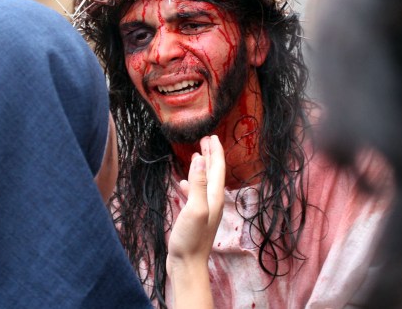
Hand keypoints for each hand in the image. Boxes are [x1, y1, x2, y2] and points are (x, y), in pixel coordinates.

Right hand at [167, 135, 224, 272]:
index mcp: (215, 197)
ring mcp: (204, 209)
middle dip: (211, 155)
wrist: (187, 265)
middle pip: (213, 173)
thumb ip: (198, 185)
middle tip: (206, 139)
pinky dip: (191, 184)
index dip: (215, 151)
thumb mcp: (195, 209)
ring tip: (196, 156)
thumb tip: (199, 160)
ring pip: (204, 182)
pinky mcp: (194, 216)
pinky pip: (194, 194)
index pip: (217, 168)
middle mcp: (212, 201)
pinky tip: (183, 183)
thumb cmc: (191, 240)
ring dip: (201, 167)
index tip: (211, 136)